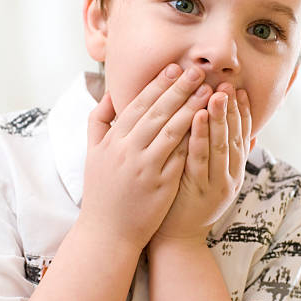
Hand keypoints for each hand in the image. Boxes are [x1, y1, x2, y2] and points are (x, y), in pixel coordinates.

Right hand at [78, 64, 212, 251]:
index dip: (157, 85)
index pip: (138, 104)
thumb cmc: (101, 190)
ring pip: (171, 131)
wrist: (106, 232)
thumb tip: (110, 93)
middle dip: (179, 89)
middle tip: (198, 71)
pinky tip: (208, 124)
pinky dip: (193, 138)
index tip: (174, 68)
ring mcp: (145, 168)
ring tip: (208, 92)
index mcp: (112, 140)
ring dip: (192, 108)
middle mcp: (127, 150)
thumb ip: (99, 121)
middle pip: (157, 113)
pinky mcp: (161, 185)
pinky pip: (180, 156)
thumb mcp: (92, 152)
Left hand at [149, 83, 252, 248]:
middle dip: (232, 109)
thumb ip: (228, 155)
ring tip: (217, 93)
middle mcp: (229, 176)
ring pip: (221, 145)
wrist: (178, 239)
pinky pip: (199, 159)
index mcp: (233, 170)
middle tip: (229, 84)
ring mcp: (216, 184)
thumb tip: (250, 132)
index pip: (241, 135)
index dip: (242, 112)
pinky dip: (200, 136)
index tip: (239, 89)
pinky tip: (197, 117)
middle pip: (234, 136)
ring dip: (220, 118)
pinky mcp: (199, 190)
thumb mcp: (213, 177)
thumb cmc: (189, 202)